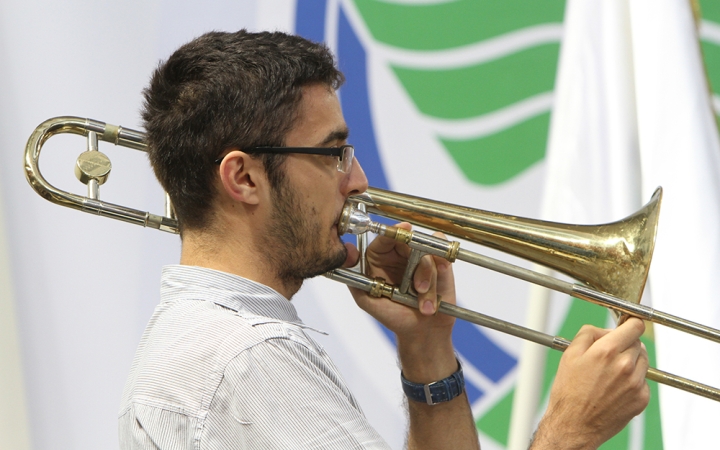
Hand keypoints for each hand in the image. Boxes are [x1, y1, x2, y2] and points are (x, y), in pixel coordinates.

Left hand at [344, 222, 457, 381]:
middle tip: (417, 288)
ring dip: (428, 279)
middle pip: (409, 241)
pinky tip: (437, 288)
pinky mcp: (439, 262)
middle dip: (416, 265)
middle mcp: (399, 254)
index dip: (394, 232)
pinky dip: (442, 268)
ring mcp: (420, 257)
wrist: (421, 331)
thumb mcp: (367, 300)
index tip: (404, 231)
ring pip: (428, 251)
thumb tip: (348, 256)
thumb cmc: (393, 316)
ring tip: (423, 303)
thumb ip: (354, 280)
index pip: (384, 238)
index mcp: (378, 258)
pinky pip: (443, 253)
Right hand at [531, 318, 649, 449]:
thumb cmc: (569, 391)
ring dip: (631, 361)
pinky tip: (615, 387)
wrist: (574, 424)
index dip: (630, 323)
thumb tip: (605, 329)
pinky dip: (633, 380)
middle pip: (638, 343)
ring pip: (643, 361)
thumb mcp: (570, 354)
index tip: (627, 325)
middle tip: (609, 354)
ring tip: (611, 372)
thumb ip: (589, 333)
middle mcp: (625, 366)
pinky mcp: (641, 399)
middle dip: (626, 344)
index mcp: (607, 351)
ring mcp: (636, 383)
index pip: (635, 326)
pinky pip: (643, 380)